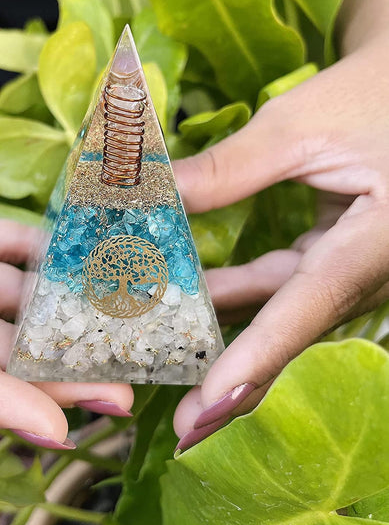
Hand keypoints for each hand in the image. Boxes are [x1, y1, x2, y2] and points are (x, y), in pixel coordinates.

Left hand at [172, 30, 388, 450]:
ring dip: (222, 336)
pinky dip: (234, 295)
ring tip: (165, 359)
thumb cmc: (372, 98)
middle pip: (289, 334)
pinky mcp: (329, 261)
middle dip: (234, 379)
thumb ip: (230, 168)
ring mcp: (346, 270)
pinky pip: (278, 290)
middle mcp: (363, 271)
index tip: (208, 412)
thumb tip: (157, 195)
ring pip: (278, 315)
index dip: (255, 362)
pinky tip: (188, 298)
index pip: (305, 311)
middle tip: (181, 426)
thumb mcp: (301, 127)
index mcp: (373, 242)